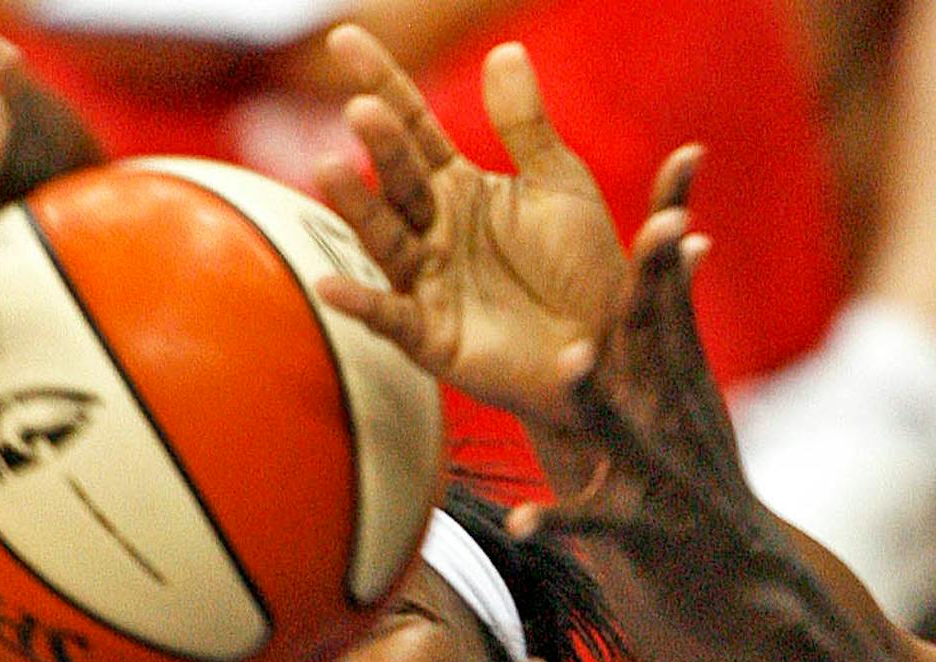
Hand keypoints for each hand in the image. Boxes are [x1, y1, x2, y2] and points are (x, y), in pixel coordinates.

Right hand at [312, 25, 626, 431]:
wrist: (608, 350)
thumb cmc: (583, 267)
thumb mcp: (560, 187)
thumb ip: (526, 126)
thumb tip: (505, 50)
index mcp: (459, 188)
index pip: (414, 127)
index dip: (382, 82)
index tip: (345, 36)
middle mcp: (433, 231)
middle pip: (399, 179)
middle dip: (380, 146)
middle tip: (362, 110)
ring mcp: (428, 283)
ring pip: (385, 239)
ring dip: (357, 206)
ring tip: (328, 165)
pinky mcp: (433, 337)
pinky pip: (391, 318)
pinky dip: (362, 304)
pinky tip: (332, 285)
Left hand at [511, 172, 807, 636]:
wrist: (746, 587)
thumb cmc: (706, 486)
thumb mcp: (697, 400)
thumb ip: (679, 323)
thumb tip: (688, 238)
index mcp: (682, 385)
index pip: (675, 303)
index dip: (670, 242)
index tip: (680, 171)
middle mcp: (677, 420)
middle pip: (664, 346)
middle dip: (656, 290)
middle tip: (653, 234)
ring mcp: (662, 475)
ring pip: (624, 429)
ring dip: (599, 397)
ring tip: (571, 365)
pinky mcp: (643, 532)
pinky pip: (593, 523)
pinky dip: (558, 521)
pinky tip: (522, 523)